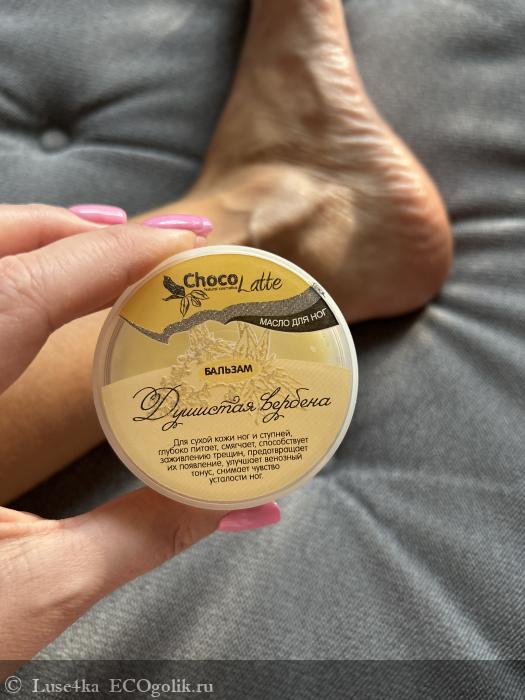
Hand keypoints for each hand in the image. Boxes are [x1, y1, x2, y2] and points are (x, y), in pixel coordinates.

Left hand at [0, 204, 279, 661]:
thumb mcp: (36, 591)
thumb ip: (144, 536)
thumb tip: (239, 504)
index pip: (24, 294)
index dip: (112, 256)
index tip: (182, 246)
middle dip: (78, 233)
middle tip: (159, 248)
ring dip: (42, 244)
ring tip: (112, 251)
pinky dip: (11, 277)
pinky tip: (47, 289)